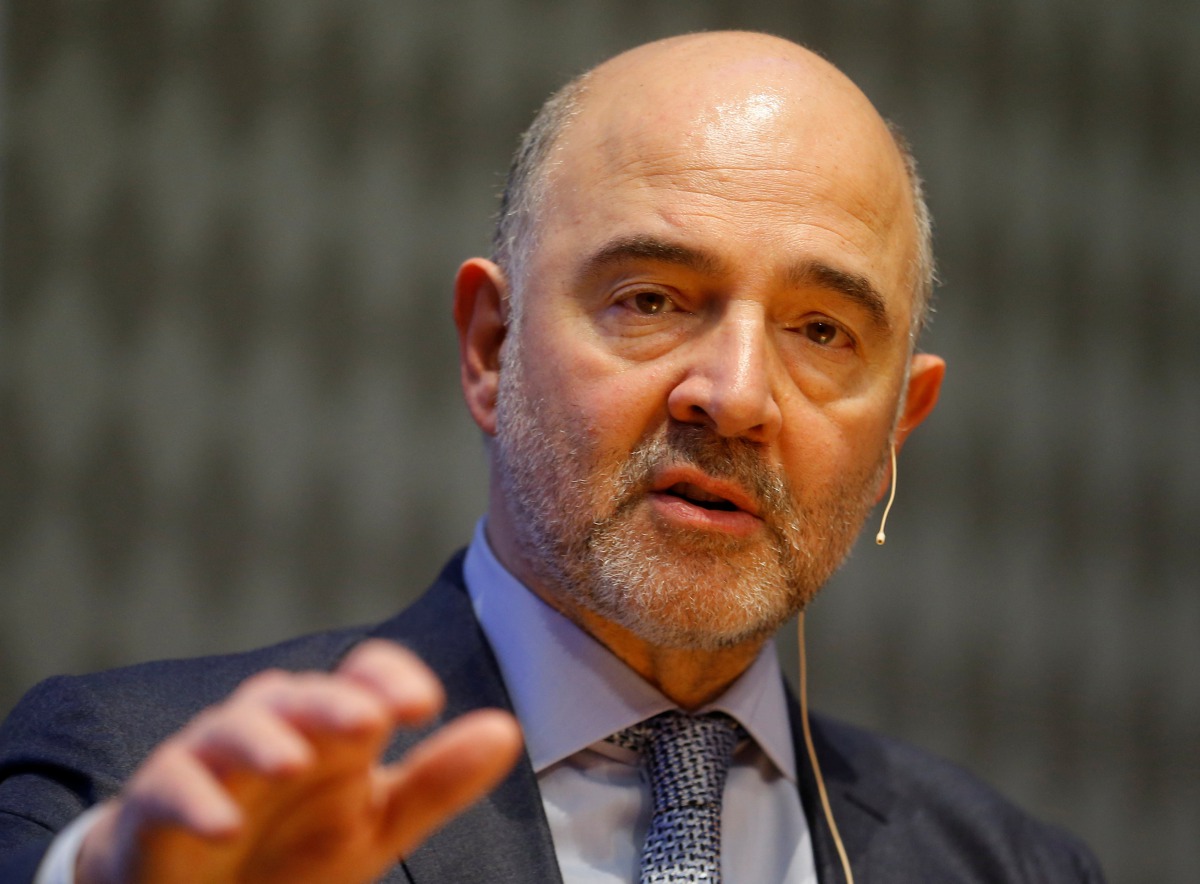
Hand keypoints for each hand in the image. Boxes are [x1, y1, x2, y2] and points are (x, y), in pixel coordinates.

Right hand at [75, 640, 522, 883]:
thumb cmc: (292, 850)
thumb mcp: (376, 824)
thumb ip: (438, 781)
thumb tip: (507, 730)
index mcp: (332, 730)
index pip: (365, 677)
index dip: (391, 678)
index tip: (426, 705)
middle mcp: (275, 730)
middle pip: (302, 696)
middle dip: (333, 702)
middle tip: (370, 718)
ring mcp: (213, 763)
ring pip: (233, 728)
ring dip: (262, 741)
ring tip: (294, 763)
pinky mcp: (156, 806)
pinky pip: (170, 789)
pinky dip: (194, 801)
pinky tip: (223, 825)